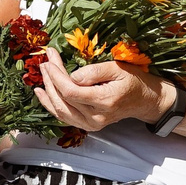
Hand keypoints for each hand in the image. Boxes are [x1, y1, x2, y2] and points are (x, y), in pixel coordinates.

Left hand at [33, 57, 171, 132]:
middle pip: (63, 99)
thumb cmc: (133, 81)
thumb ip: (95, 72)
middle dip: (50, 79)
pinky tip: (42, 93)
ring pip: (60, 110)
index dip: (56, 76)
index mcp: (104, 101)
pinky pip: (64, 116)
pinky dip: (50, 105)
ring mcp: (91, 124)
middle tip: (46, 61)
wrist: (144, 100)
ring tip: (43, 73)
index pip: (71, 91)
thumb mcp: (117, 68)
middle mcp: (96, 117)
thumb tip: (72, 76)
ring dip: (47, 91)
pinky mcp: (88, 125)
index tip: (50, 59)